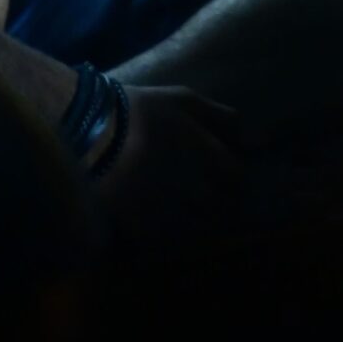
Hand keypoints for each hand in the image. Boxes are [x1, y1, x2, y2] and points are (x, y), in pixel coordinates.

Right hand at [91, 81, 240, 239]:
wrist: (88, 131)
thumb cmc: (139, 111)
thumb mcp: (183, 100)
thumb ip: (221, 119)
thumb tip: (253, 138)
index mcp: (203, 153)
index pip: (237, 178)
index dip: (235, 178)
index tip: (228, 176)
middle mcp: (191, 186)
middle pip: (222, 208)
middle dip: (221, 203)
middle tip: (211, 196)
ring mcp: (167, 210)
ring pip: (198, 228)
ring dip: (199, 221)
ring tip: (189, 212)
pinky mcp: (141, 227)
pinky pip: (168, 241)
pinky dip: (171, 235)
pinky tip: (165, 223)